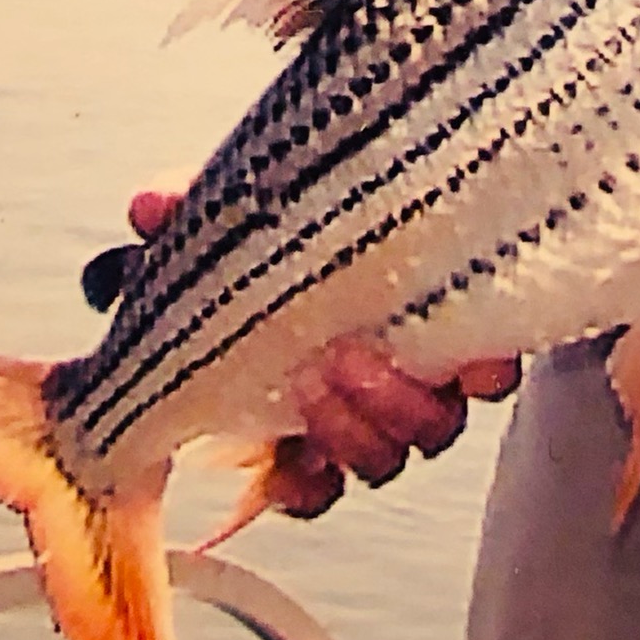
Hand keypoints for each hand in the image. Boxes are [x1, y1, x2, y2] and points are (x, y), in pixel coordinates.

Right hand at [126, 182, 520, 520]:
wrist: (411, 154)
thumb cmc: (315, 199)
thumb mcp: (247, 205)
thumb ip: (190, 213)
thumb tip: (147, 208)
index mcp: (318, 388)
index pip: (308, 478)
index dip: (300, 485)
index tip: (283, 462)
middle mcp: (381, 393)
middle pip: (377, 457)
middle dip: (349, 431)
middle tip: (318, 371)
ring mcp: (438, 366)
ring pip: (430, 432)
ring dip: (396, 408)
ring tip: (359, 351)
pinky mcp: (489, 326)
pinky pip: (492, 374)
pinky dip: (480, 370)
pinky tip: (463, 353)